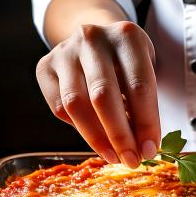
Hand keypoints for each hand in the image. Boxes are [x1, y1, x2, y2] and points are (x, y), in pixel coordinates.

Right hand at [36, 21, 158, 167]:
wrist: (97, 39)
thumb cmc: (127, 63)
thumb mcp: (144, 72)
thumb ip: (145, 105)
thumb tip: (144, 148)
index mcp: (127, 36)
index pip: (138, 86)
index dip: (146, 123)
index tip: (150, 150)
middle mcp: (93, 38)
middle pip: (103, 96)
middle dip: (119, 135)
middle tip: (131, 160)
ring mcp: (65, 51)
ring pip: (76, 104)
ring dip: (96, 138)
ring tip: (114, 156)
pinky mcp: (45, 66)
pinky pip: (59, 107)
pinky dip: (79, 129)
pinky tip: (96, 139)